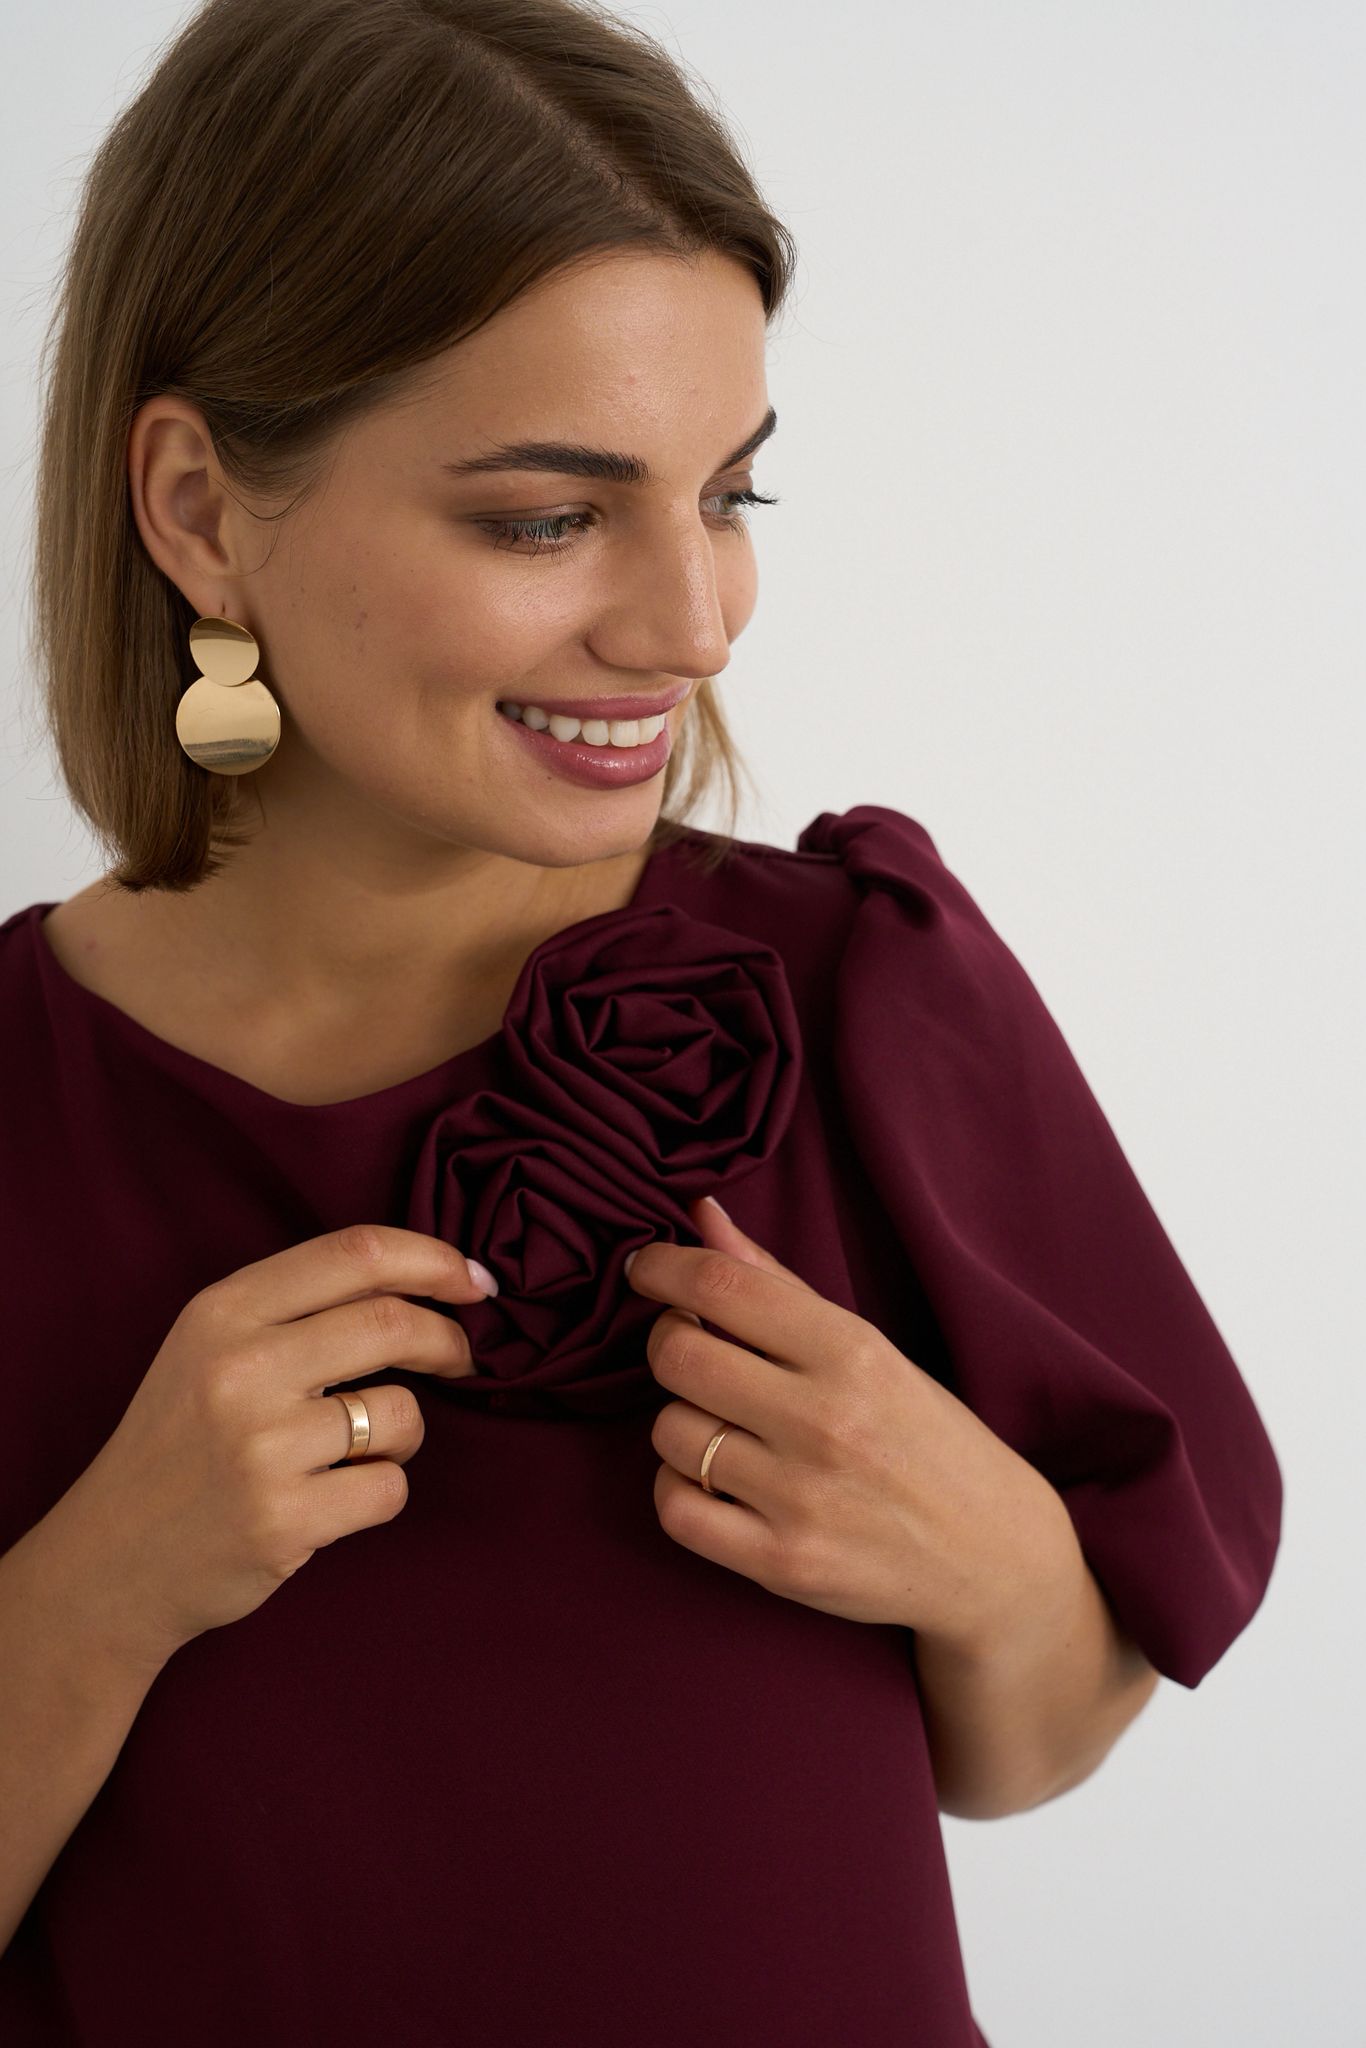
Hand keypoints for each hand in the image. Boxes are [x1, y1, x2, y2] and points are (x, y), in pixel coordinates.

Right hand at [63, 1225, 490, 1663]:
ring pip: (402, 1413)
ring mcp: (260, 1446)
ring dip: (404, 1433)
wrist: (110, 1563)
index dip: (434, 1257)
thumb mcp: (210, 1349)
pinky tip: (331, 1500)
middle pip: (393, 1323)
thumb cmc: (183, 1446)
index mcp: (222, 1312)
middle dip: (448, 1339)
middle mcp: (239, 1368)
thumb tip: (428, 1278)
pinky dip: (380, 1492)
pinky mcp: (283, 1519)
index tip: (475, 1279)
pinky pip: (389, 1487)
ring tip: (355, 1451)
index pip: (356, 1253)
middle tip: (462, 1358)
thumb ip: (299, 1308)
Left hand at [627, 1195, 1067, 1648]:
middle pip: (679, 1356)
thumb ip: (778, 1285)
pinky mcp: (783, 1563)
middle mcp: (826, 1420)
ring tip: (724, 1424)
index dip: (662, 1268)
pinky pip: (675, 1508)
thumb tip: (701, 1216)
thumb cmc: (925, 1438)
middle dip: (668, 1342)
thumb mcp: (870, 1350)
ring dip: (680, 1421)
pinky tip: (715, 1480)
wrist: (996, 1557)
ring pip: (670, 1431)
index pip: (722, 1286)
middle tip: (690, 1348)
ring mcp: (802, 1497)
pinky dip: (678, 1488)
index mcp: (852, 1352)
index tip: (645, 1268)